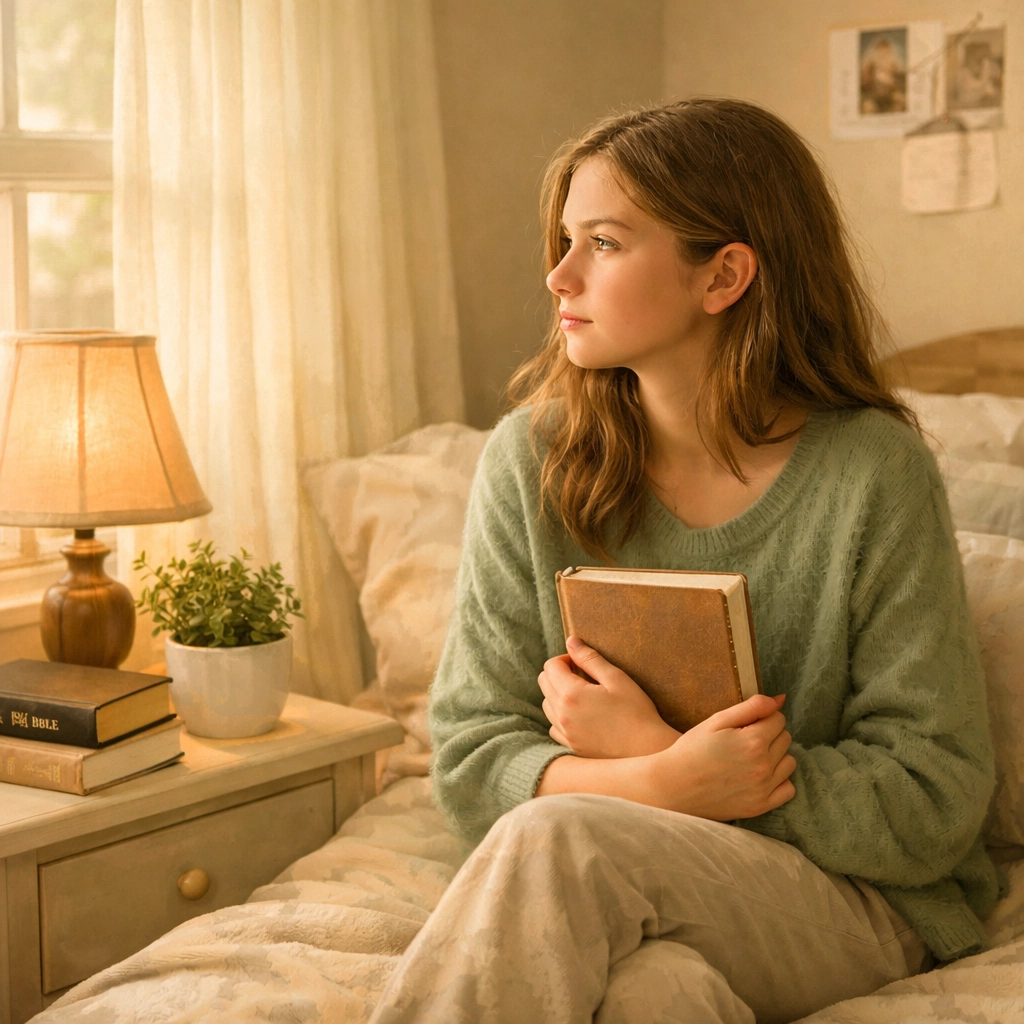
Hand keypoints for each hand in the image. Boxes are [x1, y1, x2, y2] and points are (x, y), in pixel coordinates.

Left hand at [537, 636, 679, 758]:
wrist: (647, 750)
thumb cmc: (636, 712)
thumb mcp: (616, 678)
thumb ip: (590, 658)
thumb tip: (571, 642)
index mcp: (571, 694)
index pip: (551, 666)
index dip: (565, 658)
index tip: (580, 662)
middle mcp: (562, 715)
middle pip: (544, 683)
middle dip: (558, 673)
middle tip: (582, 675)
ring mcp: (565, 733)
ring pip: (546, 705)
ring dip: (557, 694)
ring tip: (582, 694)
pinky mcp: (571, 746)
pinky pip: (554, 727)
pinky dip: (560, 716)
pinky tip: (579, 715)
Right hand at [646, 693, 796, 819]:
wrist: (673, 786)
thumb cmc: (692, 750)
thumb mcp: (716, 721)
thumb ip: (751, 707)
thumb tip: (779, 699)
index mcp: (753, 741)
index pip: (778, 719)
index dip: (763, 717)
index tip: (747, 723)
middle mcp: (763, 765)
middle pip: (785, 739)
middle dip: (770, 734)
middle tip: (745, 739)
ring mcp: (763, 788)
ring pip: (789, 763)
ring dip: (777, 756)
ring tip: (752, 756)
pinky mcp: (760, 806)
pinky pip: (788, 789)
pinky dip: (779, 780)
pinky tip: (760, 775)